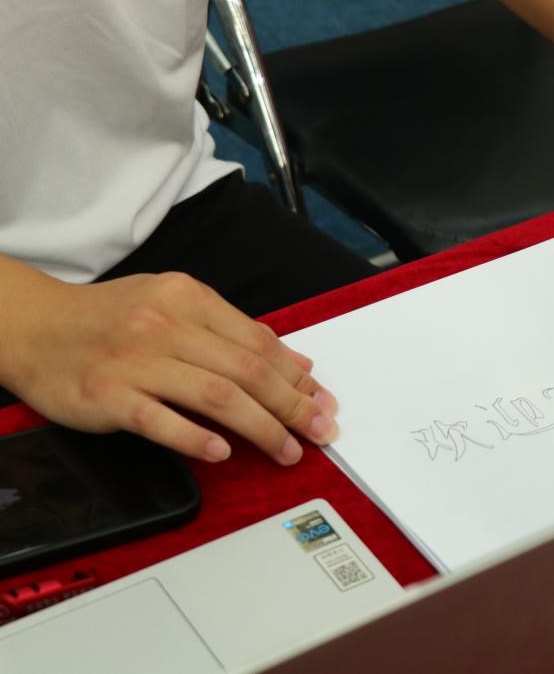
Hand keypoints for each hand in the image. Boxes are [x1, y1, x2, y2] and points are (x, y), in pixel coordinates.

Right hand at [1, 272, 337, 464]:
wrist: (33, 326)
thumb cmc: (110, 318)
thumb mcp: (172, 304)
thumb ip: (231, 332)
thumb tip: (295, 363)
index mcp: (188, 298)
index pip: (259, 341)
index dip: (297, 376)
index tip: (323, 401)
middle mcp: (166, 325)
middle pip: (248, 369)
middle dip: (293, 405)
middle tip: (319, 431)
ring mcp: (136, 361)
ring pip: (216, 395)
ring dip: (261, 427)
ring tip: (287, 450)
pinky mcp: (107, 395)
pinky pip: (159, 419)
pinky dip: (195, 437)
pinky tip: (222, 452)